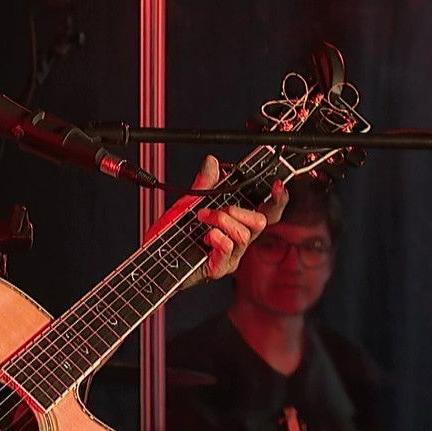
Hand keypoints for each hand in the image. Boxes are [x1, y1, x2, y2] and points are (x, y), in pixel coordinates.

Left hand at [149, 155, 287, 286]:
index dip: (278, 199)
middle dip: (238, 210)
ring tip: (201, 220)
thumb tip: (212, 162)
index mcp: (237, 223)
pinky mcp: (219, 268)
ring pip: (244, 234)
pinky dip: (216, 237)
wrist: (153, 257)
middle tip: (213, 209)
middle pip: (261, 222)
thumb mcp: (189, 203)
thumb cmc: (173, 233)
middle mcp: (238, 240)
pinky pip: (228, 247)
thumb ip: (205, 184)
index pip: (268, 212)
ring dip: (220, 221)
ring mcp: (231, 256)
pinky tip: (205, 236)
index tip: (276, 185)